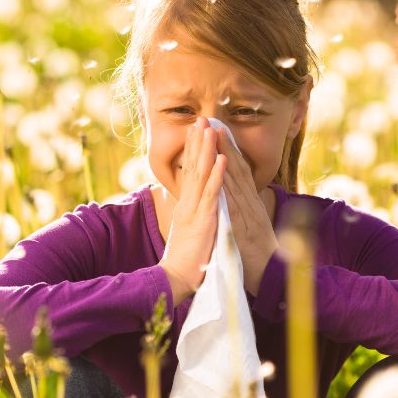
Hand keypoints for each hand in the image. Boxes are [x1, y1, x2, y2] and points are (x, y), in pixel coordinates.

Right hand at [159, 117, 226, 303]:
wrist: (176, 279)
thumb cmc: (185, 260)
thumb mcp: (189, 231)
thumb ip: (192, 215)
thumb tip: (194, 205)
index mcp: (186, 206)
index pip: (189, 172)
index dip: (194, 150)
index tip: (197, 131)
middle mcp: (188, 203)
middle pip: (193, 167)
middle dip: (197, 142)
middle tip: (200, 119)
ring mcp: (194, 210)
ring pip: (201, 174)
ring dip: (206, 150)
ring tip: (211, 129)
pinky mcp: (203, 220)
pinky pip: (212, 194)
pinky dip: (217, 175)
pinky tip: (222, 159)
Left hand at [213, 126, 280, 296]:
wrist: (272, 278)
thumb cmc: (259, 256)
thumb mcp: (251, 228)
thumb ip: (244, 211)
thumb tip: (236, 198)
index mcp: (251, 204)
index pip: (238, 172)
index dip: (228, 150)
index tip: (217, 130)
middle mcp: (251, 204)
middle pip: (237, 169)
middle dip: (224, 144)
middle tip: (212, 121)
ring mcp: (249, 214)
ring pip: (235, 180)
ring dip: (225, 156)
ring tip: (214, 135)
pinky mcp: (244, 227)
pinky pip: (234, 203)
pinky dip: (227, 186)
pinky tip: (220, 170)